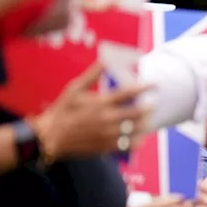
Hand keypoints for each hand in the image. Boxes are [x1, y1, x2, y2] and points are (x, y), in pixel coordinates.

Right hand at [31, 63, 152, 159]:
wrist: (51, 137)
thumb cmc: (63, 110)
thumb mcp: (74, 89)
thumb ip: (92, 75)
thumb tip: (105, 60)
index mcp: (101, 102)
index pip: (129, 92)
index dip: (145, 87)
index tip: (155, 84)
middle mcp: (108, 119)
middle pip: (139, 112)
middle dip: (149, 106)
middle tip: (153, 103)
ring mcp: (110, 134)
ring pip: (138, 129)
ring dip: (146, 122)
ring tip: (148, 118)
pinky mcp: (109, 146)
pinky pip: (131, 144)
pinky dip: (139, 139)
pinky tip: (140, 134)